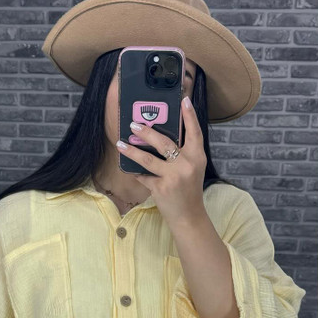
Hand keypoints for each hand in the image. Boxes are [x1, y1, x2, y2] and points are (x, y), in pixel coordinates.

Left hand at [116, 96, 207, 227]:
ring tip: (120, 143)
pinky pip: (143, 176)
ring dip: (132, 150)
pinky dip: (135, 172)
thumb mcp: (192, 169)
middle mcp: (187, 164)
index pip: (195, 132)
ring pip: (148, 159)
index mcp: (197, 157)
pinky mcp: (161, 188)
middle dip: (147, 132)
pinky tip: (127, 168)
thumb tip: (159, 137)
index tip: (183, 100)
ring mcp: (173, 177)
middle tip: (134, 124)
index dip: (189, 115)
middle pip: (164, 142)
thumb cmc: (189, 190)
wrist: (189, 216)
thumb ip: (182, 153)